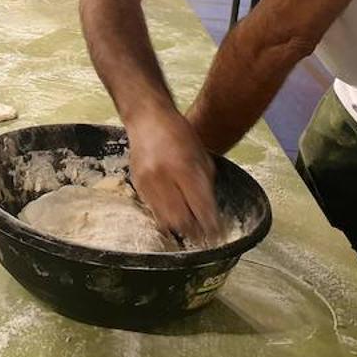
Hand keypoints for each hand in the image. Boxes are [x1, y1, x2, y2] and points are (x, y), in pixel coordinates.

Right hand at [127, 110, 220, 244]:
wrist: (147, 118)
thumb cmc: (179, 133)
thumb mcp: (201, 155)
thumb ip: (205, 183)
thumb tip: (209, 211)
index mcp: (184, 167)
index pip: (200, 207)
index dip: (211, 225)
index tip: (218, 235)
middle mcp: (164, 177)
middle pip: (181, 219)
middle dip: (196, 232)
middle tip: (206, 238)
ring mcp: (147, 183)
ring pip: (165, 220)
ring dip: (180, 229)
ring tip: (191, 232)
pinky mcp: (137, 185)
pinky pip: (153, 210)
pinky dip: (166, 217)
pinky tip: (175, 218)